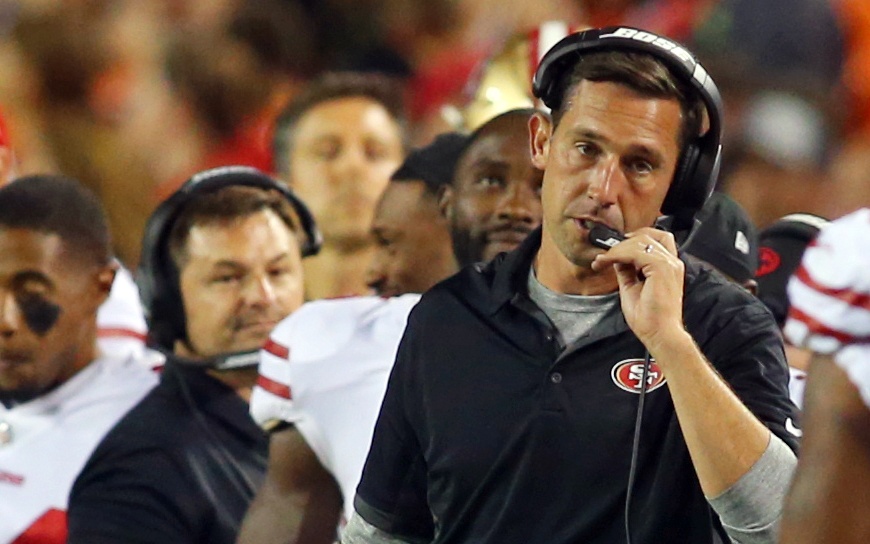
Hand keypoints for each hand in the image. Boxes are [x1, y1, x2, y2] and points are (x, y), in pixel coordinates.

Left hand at [590, 227, 684, 347]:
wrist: (660, 334)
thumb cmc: (649, 317)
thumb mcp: (632, 287)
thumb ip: (626, 271)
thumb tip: (616, 258)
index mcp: (668, 266)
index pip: (654, 239)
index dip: (633, 239)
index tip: (614, 249)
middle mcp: (671, 262)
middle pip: (647, 235)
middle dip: (622, 242)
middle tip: (605, 255)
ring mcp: (668, 264)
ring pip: (639, 241)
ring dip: (617, 249)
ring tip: (602, 261)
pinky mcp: (661, 268)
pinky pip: (635, 251)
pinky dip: (617, 254)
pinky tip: (607, 262)